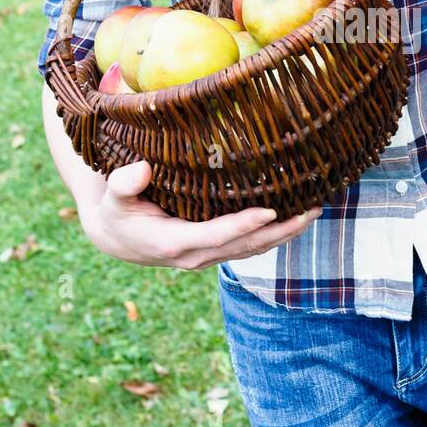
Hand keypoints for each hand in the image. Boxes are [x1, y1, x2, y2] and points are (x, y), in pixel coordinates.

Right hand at [80, 161, 321, 270]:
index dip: (243, 225)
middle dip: (281, 230)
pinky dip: (274, 235)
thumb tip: (142, 170)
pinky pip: (250, 246)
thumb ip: (123, 183)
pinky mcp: (215, 252)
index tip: (270, 212)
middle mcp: (195, 255)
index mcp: (173, 242)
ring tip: (314, 212)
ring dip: (285, 234)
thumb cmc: (116, 210)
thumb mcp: (112, 196)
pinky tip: (295, 218)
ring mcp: (208, 257)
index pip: (215, 235)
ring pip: (253, 249)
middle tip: (312, 209)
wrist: (116, 237)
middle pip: (245, 246)